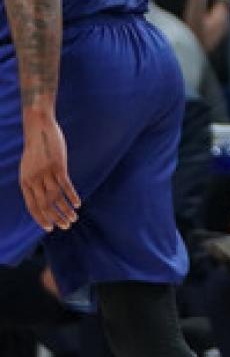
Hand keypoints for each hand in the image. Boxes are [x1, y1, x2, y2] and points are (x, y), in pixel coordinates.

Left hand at [18, 116, 75, 230]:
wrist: (39, 128)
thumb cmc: (36, 149)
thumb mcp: (29, 167)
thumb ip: (33, 181)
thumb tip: (42, 197)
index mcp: (24, 181)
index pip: (31, 206)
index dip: (41, 219)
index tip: (49, 228)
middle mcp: (33, 180)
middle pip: (45, 205)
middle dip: (56, 218)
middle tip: (66, 227)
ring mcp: (46, 173)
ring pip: (56, 197)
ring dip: (66, 210)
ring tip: (74, 219)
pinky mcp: (58, 166)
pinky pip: (66, 185)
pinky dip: (72, 196)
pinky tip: (78, 204)